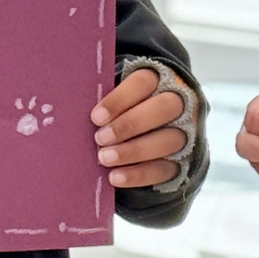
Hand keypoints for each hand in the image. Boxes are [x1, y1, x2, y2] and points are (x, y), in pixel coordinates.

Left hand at [90, 67, 188, 187]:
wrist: (153, 132)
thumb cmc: (124, 110)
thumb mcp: (117, 98)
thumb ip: (105, 101)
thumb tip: (73, 110)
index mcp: (159, 80)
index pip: (144, 82)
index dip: (120, 99)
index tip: (96, 117)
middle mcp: (179, 103)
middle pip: (164, 107)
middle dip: (130, 124)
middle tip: (100, 138)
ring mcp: (185, 132)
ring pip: (168, 139)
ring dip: (134, 150)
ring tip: (104, 158)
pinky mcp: (183, 160)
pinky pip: (165, 168)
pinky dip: (139, 174)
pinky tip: (115, 177)